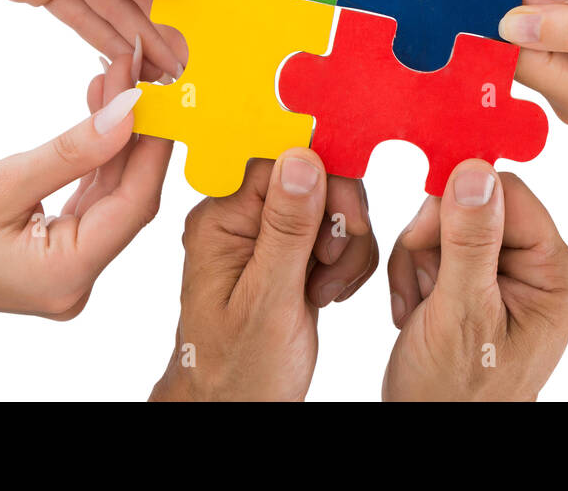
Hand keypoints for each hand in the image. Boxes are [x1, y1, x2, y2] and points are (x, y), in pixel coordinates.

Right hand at [0, 57, 170, 317]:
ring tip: (118, 77)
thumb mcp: (2, 182)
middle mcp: (77, 279)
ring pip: (112, 193)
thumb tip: (129, 115)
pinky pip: (90, 196)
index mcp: (67, 275)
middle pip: (129, 198)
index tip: (160, 93)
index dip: (153, 146)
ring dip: (116, 137)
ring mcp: (68, 267)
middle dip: (136, 133)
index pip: (134, 205)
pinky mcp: (57, 250)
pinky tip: (98, 109)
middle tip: (140, 73)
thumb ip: (72, 151)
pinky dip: (95, 155)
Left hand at [150, 151, 377, 400]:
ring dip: (346, 245)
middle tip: (330, 264)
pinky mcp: (290, 255)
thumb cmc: (238, 370)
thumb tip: (302, 157)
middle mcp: (241, 220)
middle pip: (312, 177)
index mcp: (221, 220)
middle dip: (338, 219)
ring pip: (330, 204)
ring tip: (326, 290)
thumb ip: (287, 227)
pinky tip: (329, 293)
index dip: (322, 181)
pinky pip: (334, 233)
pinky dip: (347, 261)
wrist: (236, 411)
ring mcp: (267, 237)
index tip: (345, 220)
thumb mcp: (267, 300)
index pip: (279, 161)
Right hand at [384, 161, 567, 400]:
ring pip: (451, 222)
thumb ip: (470, 240)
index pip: (509, 195)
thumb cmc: (453, 393)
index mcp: (558, 276)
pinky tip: (418, 309)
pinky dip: (416, 271)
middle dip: (434, 240)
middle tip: (423, 287)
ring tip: (419, 308)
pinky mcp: (483, 279)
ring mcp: (512, 274)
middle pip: (477, 205)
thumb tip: (475, 170)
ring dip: (420, 259)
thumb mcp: (461, 312)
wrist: (433, 430)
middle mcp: (543, 269)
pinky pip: (441, 244)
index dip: (459, 206)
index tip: (424, 236)